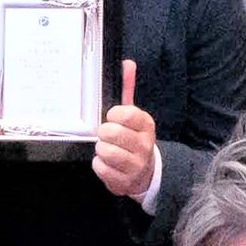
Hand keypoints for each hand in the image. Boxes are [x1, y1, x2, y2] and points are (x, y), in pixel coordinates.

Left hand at [91, 58, 160, 199]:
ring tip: (108, 150)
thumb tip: (127, 63)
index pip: (126, 113)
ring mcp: (136, 166)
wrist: (146, 173)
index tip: (113, 118)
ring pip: (105, 151)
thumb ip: (127, 90)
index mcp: (146, 125)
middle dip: (104, 134)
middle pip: (112, 133)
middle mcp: (144, 145)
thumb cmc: (133, 139)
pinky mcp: (125, 182)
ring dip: (101, 150)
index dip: (114, 115)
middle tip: (107, 136)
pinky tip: (107, 164)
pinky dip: (100, 165)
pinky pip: (101, 168)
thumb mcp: (133, 116)